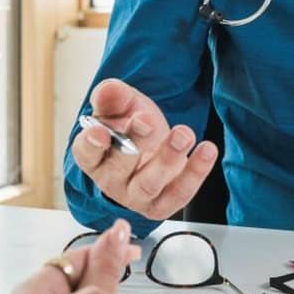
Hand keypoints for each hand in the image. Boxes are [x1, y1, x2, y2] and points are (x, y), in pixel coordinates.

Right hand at [71, 78, 217, 221]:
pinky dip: (195, 172)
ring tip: (183, 134)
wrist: (155, 145)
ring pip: (149, 184)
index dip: (92, 144)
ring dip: (167, 158)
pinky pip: (179, 193)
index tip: (102, 132)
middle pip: (119, 168)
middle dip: (134, 142)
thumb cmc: (131, 127)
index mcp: (93, 156)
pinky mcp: (163, 204)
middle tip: (147, 121)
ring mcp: (137, 196)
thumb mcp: (122, 105)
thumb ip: (113, 96)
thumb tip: (109, 89)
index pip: (86, 153)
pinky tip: (207, 150)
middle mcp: (111, 180)